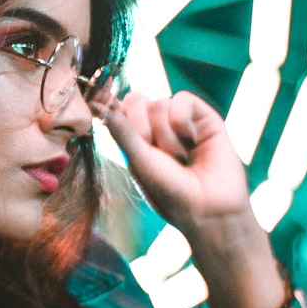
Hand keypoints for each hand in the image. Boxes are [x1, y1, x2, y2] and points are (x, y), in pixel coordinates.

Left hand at [99, 91, 249, 235]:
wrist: (210, 208)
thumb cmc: (170, 192)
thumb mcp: (138, 160)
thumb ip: (120, 129)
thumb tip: (96, 102)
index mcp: (134, 138)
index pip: (116, 107)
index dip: (114, 111)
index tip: (113, 120)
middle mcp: (156, 126)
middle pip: (136, 100)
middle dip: (142, 128)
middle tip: (157, 155)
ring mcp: (179, 119)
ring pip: (159, 103)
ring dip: (167, 135)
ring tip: (181, 157)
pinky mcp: (203, 116)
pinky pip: (182, 99)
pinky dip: (183, 121)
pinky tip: (193, 141)